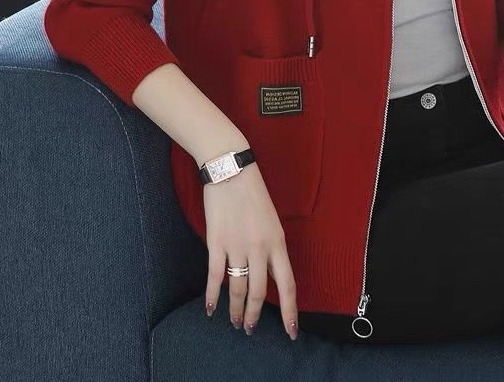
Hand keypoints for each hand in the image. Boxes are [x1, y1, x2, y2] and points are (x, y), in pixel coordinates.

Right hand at [202, 156, 298, 340]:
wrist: (231, 170)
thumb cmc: (252, 193)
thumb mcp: (271, 221)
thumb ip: (272, 249)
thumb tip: (270, 275)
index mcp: (278, 242)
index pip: (288, 284)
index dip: (291, 311)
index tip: (292, 332)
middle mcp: (260, 248)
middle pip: (260, 292)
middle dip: (255, 315)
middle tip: (250, 329)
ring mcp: (237, 246)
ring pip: (238, 288)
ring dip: (236, 309)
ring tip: (235, 322)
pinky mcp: (216, 243)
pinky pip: (216, 276)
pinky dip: (213, 296)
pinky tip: (211, 309)